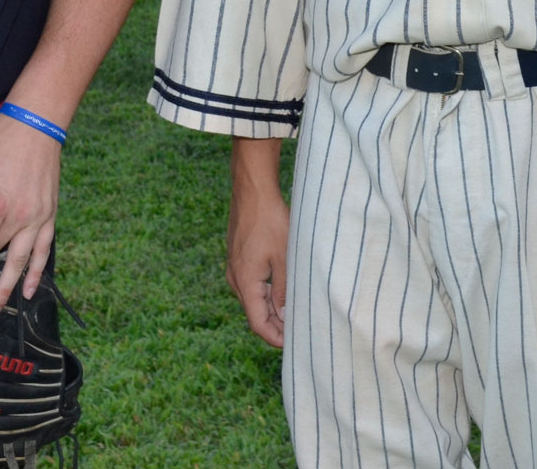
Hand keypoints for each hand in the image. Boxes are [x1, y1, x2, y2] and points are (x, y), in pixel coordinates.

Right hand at [228, 138, 289, 347]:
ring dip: (273, 310)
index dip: (275, 338)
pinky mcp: (240, 259)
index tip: (293, 346)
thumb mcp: (284, 257)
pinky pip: (253, 285)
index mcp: (245, 283)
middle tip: (300, 333)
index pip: (258, 323)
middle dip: (276, 326)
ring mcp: (236, 269)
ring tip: (296, 315)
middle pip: (255, 314)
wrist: (253, 191)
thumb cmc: (270, 221)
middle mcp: (236, 280)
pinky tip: (285, 292)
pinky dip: (267, 294)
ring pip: (254, 299)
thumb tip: (285, 315)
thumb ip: (284, 289)